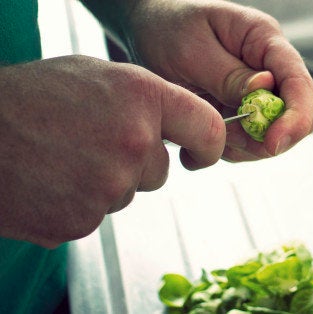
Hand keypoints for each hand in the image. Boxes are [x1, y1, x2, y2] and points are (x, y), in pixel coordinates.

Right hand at [0, 55, 224, 247]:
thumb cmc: (30, 97)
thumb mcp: (96, 76)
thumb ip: (145, 101)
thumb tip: (179, 127)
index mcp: (142, 98)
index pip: (208, 129)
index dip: (209, 145)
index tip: (202, 153)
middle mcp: (133, 142)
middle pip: (159, 170)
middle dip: (135, 162)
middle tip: (90, 143)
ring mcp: (108, 186)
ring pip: (126, 193)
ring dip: (104, 182)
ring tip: (62, 158)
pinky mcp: (80, 221)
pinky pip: (95, 215)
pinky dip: (76, 204)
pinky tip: (50, 181)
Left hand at [124, 0, 312, 160]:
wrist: (143, 30)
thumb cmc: (166, 26)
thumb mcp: (191, 48)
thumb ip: (227, 74)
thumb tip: (264, 89)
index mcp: (263, 40)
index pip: (298, 82)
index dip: (295, 118)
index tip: (273, 143)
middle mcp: (267, 68)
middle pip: (291, 116)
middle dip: (264, 137)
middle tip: (223, 138)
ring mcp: (255, 93)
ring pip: (268, 135)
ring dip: (240, 146)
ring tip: (201, 133)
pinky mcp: (239, 112)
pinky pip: (245, 143)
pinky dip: (224, 149)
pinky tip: (196, 139)